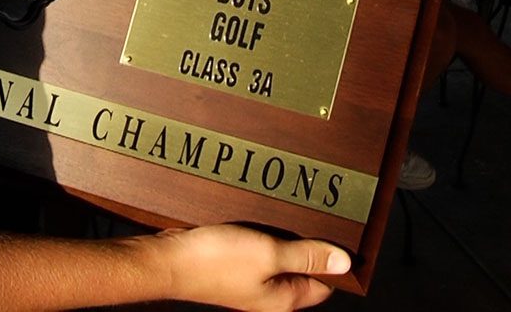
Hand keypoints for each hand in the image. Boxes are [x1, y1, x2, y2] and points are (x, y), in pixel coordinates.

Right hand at [150, 224, 349, 310]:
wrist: (167, 260)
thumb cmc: (213, 262)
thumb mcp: (268, 254)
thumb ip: (307, 256)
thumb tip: (343, 263)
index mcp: (283, 299)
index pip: (325, 285)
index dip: (334, 259)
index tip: (339, 232)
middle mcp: (268, 294)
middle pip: (302, 268)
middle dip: (308, 242)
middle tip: (312, 214)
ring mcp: (249, 280)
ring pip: (278, 255)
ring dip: (282, 234)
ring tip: (284, 211)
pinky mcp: (232, 265)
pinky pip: (257, 249)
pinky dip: (261, 232)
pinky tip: (258, 215)